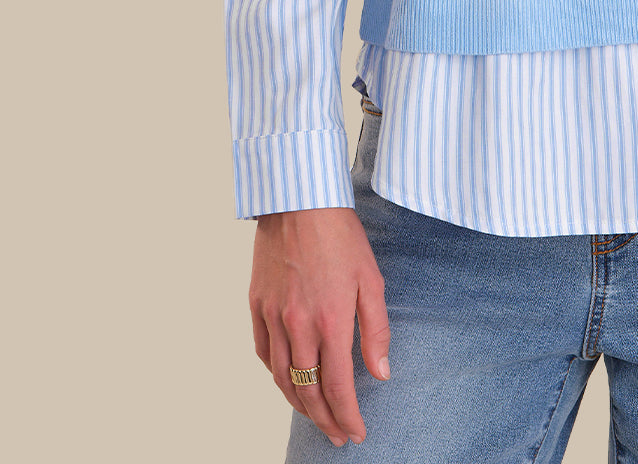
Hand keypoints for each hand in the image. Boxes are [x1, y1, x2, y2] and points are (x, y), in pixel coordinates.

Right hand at [250, 207, 390, 447]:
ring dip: (299, 404)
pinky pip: (264, 354)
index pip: (337, 386)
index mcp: (330, 319)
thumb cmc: (341, 236)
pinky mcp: (256, 305)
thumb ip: (376, 330)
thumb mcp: (371, 279)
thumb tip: (381, 374)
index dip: (347, 416)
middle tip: (338, 435)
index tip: (356, 432)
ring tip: (317, 417)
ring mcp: (273, 316)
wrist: (300, 201)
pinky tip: (289, 381)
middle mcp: (297, 324)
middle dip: (325, 420)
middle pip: (307, 390)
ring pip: (282, 378)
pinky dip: (277, 375)